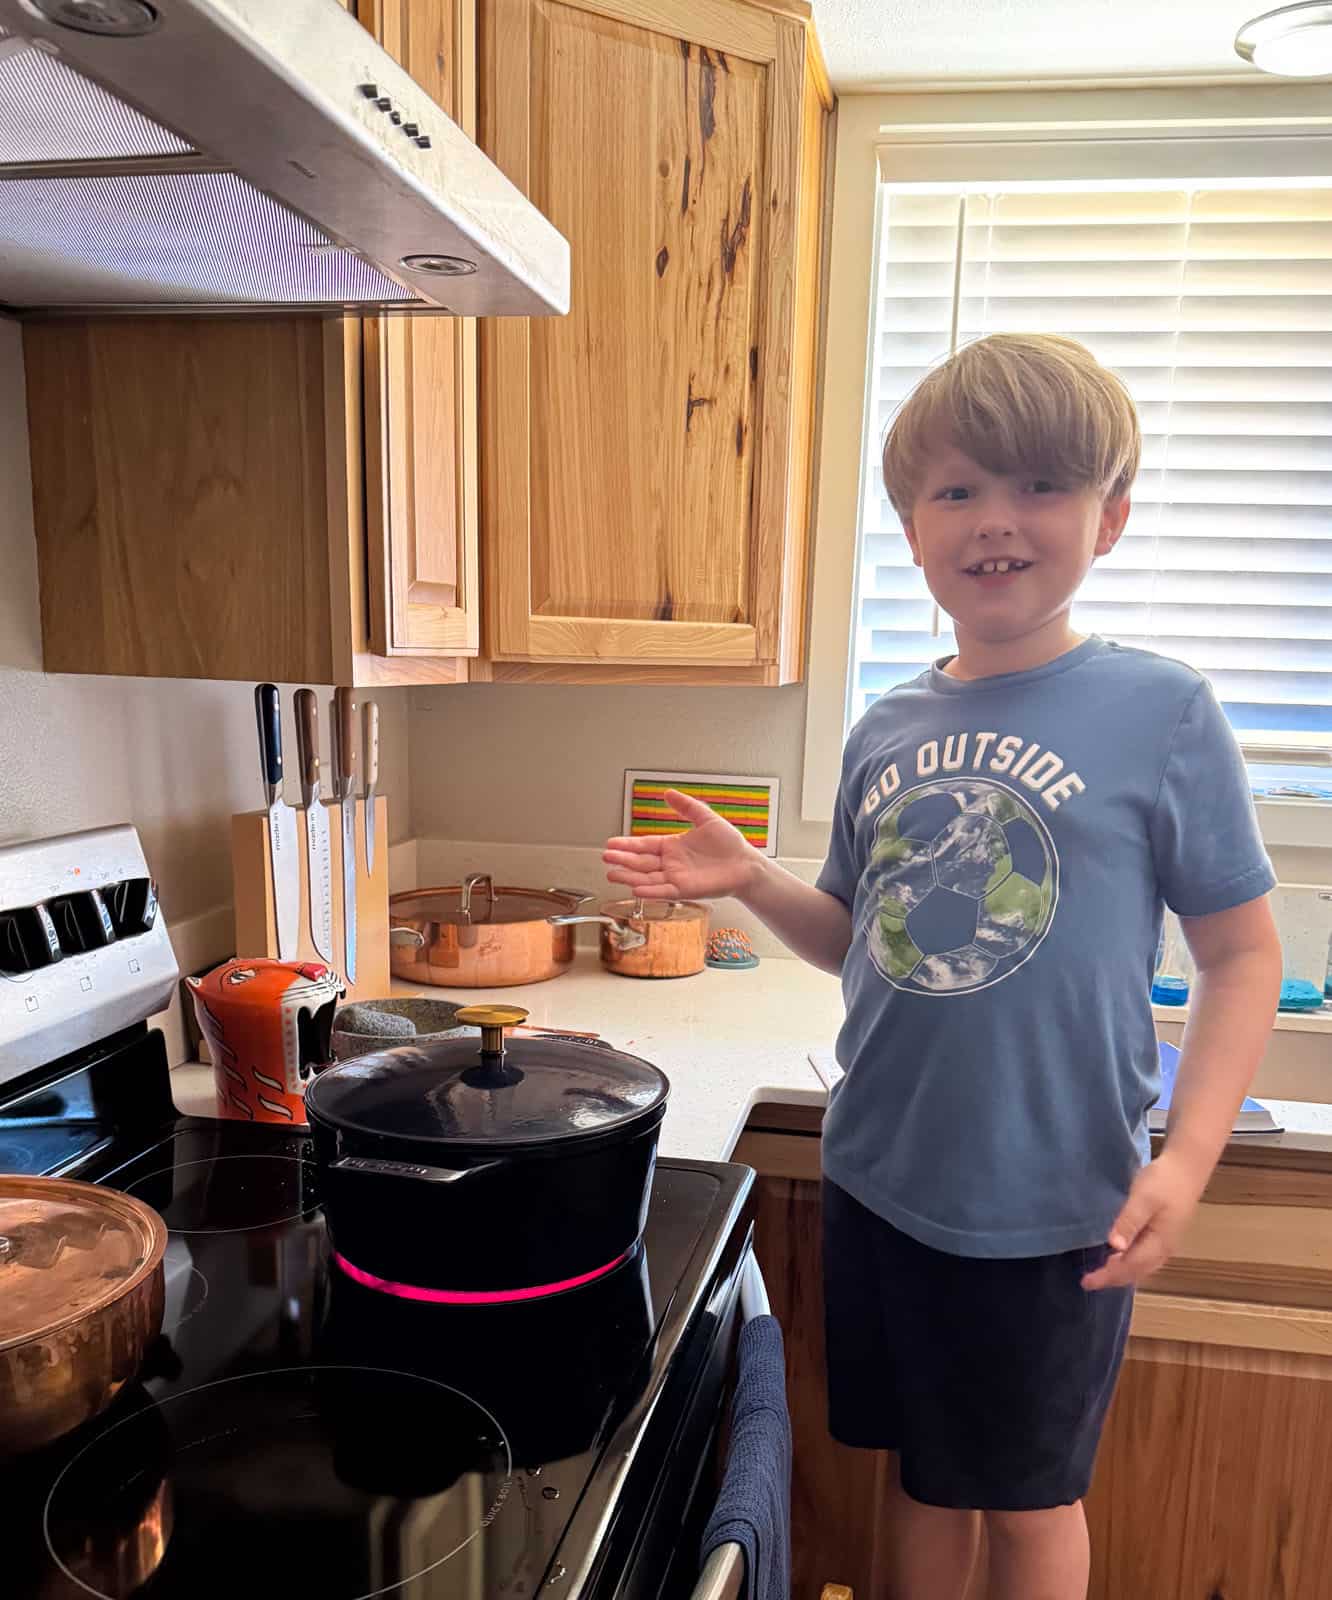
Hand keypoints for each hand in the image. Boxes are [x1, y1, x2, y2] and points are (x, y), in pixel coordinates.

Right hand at [602, 789, 761, 901]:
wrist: (745, 863)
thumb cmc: (729, 844)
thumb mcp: (706, 819)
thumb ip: (686, 806)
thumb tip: (667, 792)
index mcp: (672, 846)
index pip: (644, 845)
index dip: (628, 845)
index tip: (611, 843)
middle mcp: (671, 863)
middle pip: (641, 862)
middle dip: (623, 860)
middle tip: (605, 857)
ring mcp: (676, 878)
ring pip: (647, 878)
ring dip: (629, 877)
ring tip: (611, 873)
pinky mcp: (685, 890)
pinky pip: (663, 891)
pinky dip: (649, 891)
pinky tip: (635, 888)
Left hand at [1082, 1149, 1208, 1291]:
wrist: (1187, 1167)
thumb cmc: (1163, 1181)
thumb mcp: (1143, 1198)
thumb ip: (1129, 1222)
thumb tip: (1115, 1247)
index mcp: (1159, 1243)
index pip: (1129, 1268)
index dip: (1107, 1276)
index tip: (1086, 1281)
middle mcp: (1164, 1249)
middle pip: (1136, 1272)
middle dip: (1113, 1279)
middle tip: (1088, 1281)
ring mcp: (1166, 1243)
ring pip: (1142, 1267)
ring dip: (1122, 1272)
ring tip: (1100, 1273)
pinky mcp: (1164, 1234)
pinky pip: (1145, 1257)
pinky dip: (1130, 1263)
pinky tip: (1119, 1256)